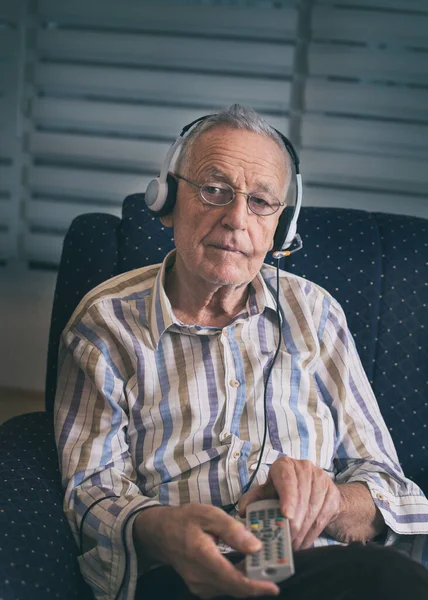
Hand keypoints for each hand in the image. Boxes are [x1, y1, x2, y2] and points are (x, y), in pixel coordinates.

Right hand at [133, 503, 279, 598]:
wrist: (160, 532)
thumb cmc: (184, 519)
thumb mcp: (208, 514)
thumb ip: (232, 530)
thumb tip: (256, 547)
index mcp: (203, 557)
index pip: (234, 580)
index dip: (256, 587)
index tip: (274, 586)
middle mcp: (200, 577)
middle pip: (235, 588)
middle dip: (258, 581)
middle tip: (276, 569)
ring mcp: (198, 585)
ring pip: (230, 589)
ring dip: (248, 580)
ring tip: (264, 564)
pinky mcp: (199, 586)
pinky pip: (223, 586)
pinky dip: (237, 578)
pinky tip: (246, 565)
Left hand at [238, 457, 340, 549]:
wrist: (310, 490)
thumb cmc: (281, 491)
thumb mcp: (266, 493)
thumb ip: (253, 500)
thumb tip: (242, 511)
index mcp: (285, 465)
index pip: (286, 479)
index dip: (288, 497)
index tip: (286, 515)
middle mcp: (304, 467)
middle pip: (301, 496)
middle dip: (294, 521)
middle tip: (286, 539)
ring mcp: (321, 479)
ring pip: (313, 508)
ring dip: (303, 530)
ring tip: (293, 545)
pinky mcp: (332, 493)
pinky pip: (323, 516)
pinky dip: (312, 532)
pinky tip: (303, 542)